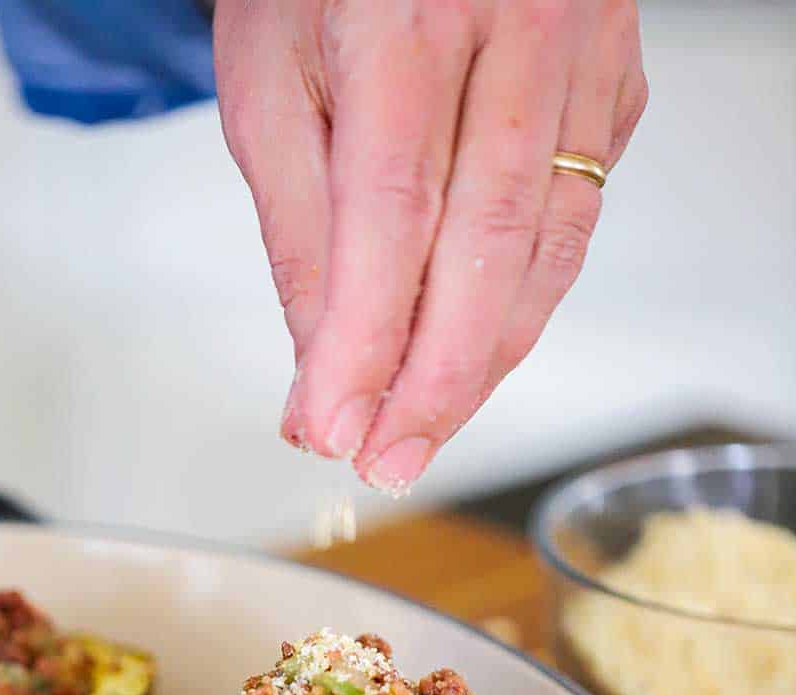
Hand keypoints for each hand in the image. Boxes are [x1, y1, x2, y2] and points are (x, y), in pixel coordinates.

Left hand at [214, 0, 646, 493]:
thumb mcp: (270, 80)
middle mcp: (520, 22)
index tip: (334, 426)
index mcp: (410, 11)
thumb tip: (323, 366)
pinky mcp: (617, 82)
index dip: (368, 337)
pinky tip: (480, 344)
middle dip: (437, 378)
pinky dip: (528, 296)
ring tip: (424, 425)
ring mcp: (585, 50)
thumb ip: (300, 227)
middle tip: (389, 458)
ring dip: (488, 356)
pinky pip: (581, 214)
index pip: (394, 211)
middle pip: (492, 243)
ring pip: (551, 245)